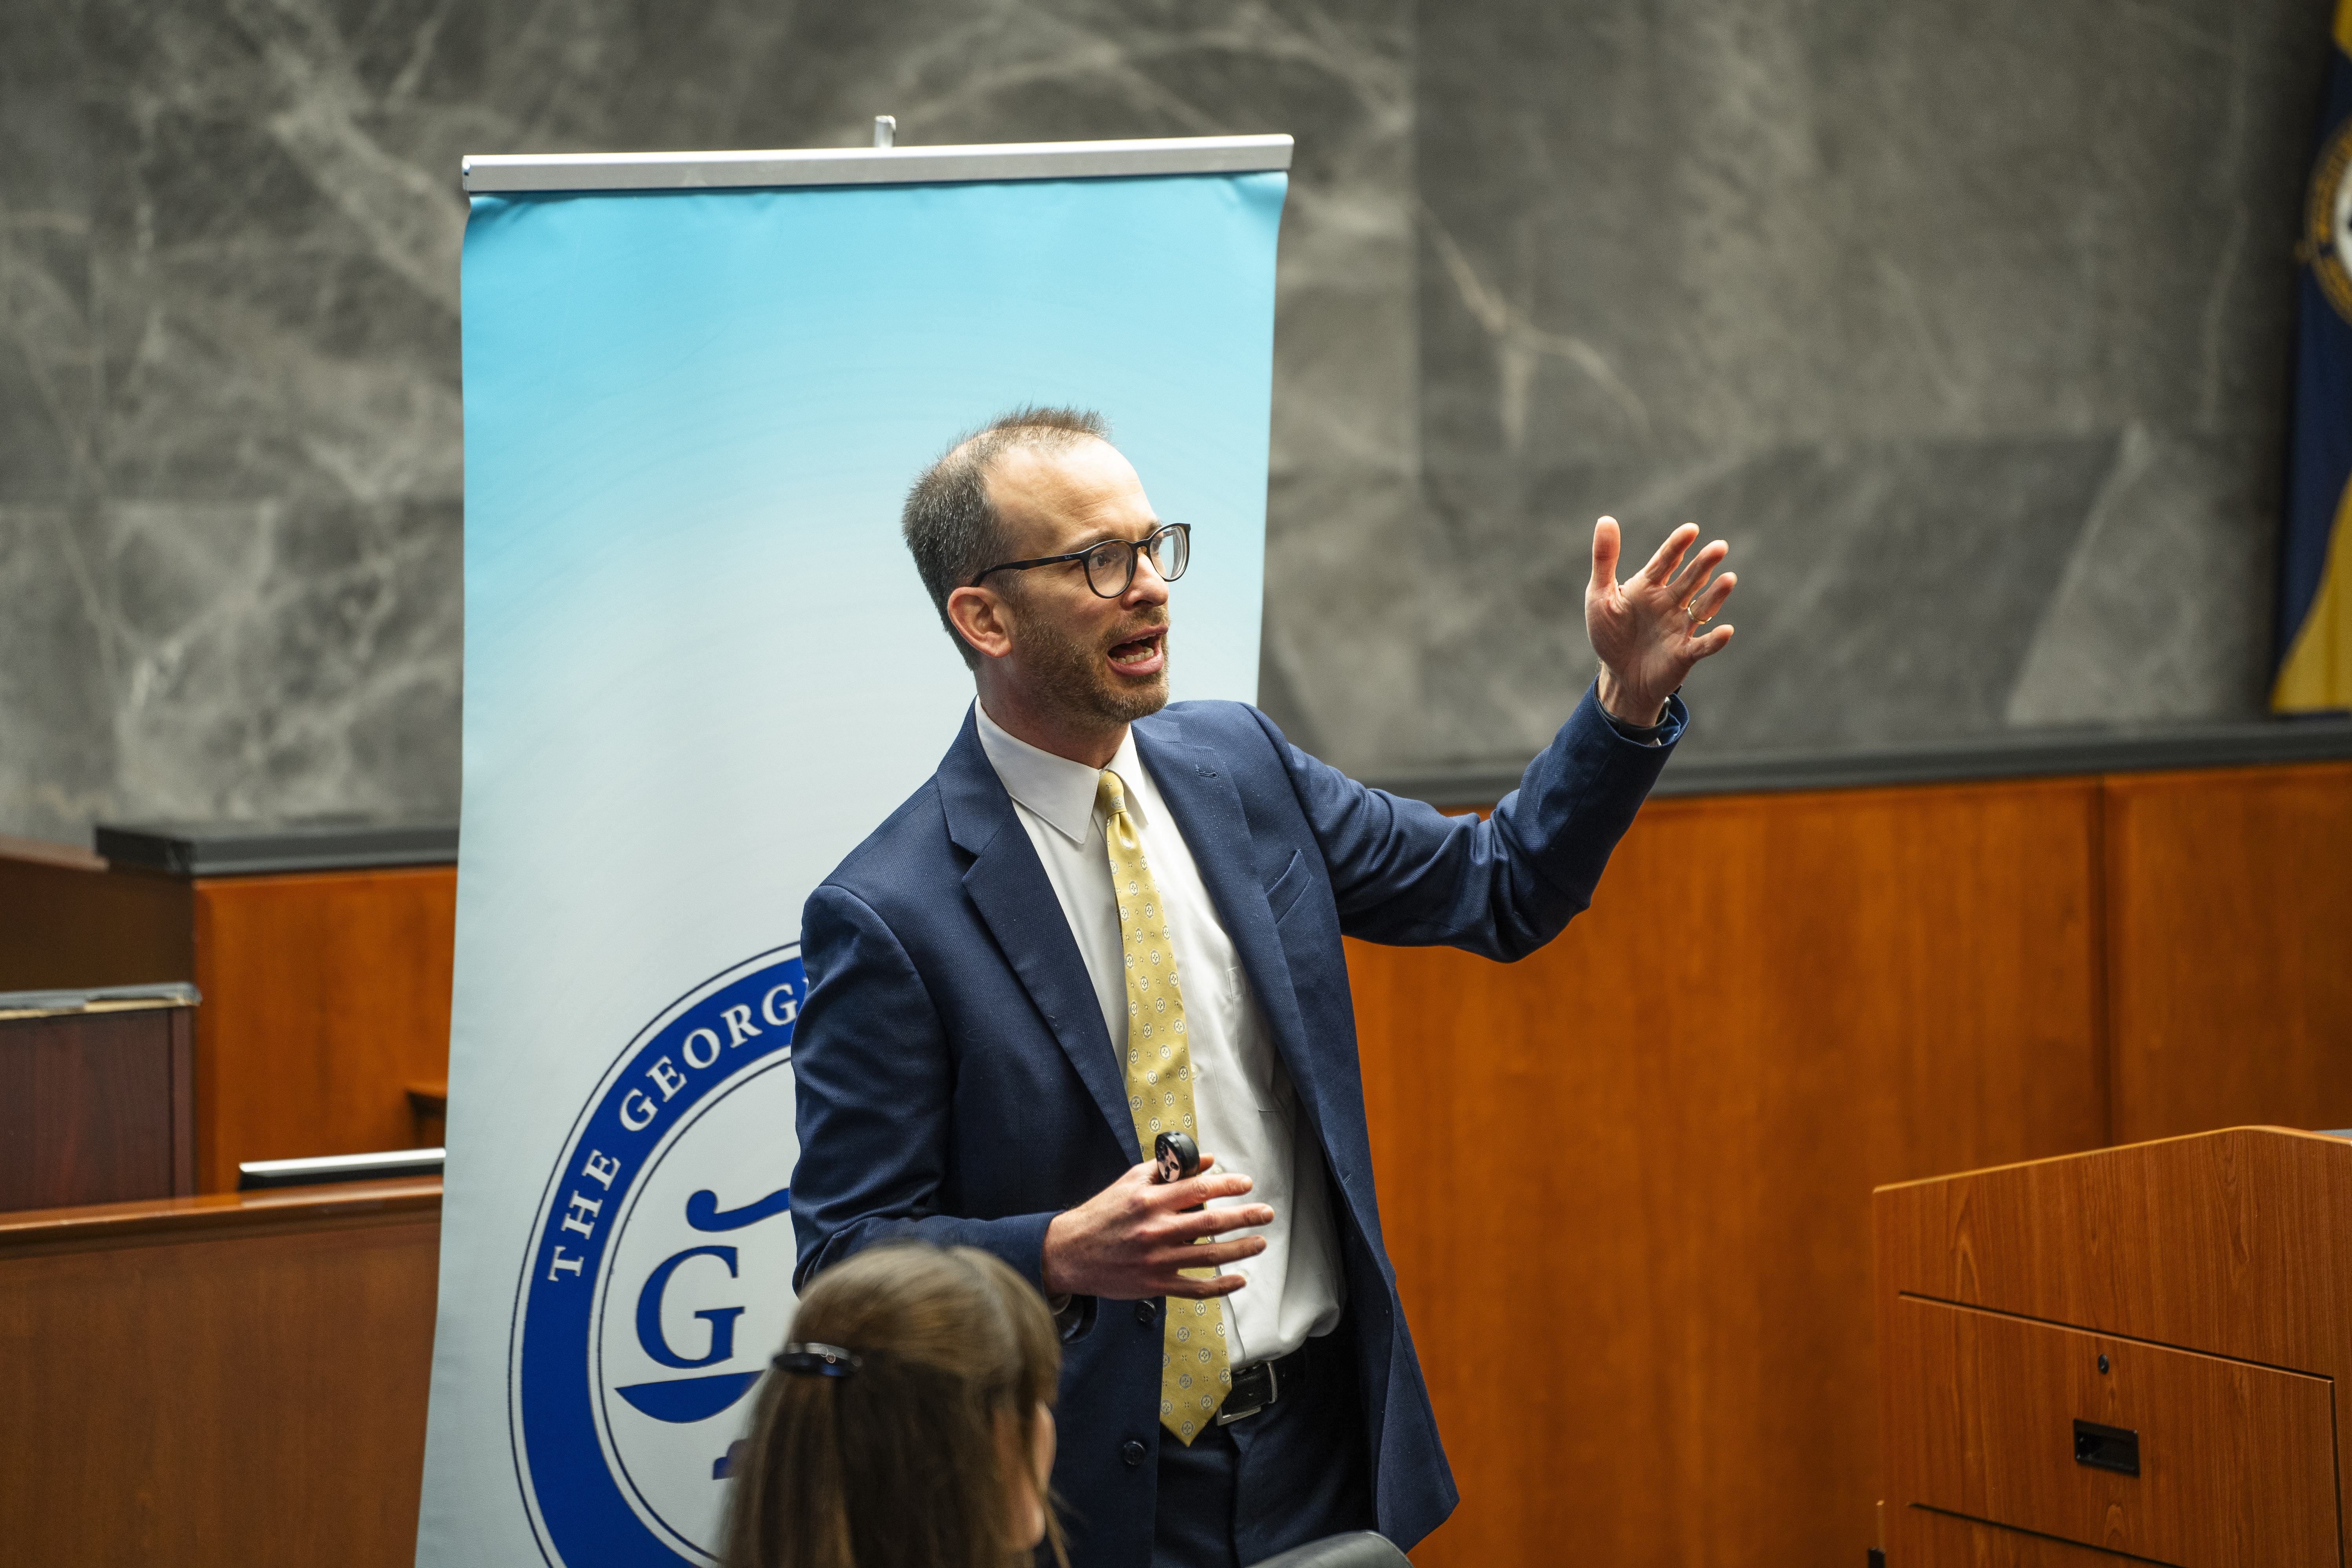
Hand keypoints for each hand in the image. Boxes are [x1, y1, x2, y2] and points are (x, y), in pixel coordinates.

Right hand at [1040, 1154, 1272, 1300]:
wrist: (1070, 1253)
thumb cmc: (1102, 1214)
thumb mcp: (1130, 1182)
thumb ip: (1166, 1170)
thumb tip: (1206, 1162)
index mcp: (1149, 1200)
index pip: (1198, 1189)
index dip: (1228, 1186)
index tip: (1246, 1184)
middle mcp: (1155, 1229)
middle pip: (1212, 1221)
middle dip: (1245, 1216)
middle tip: (1267, 1213)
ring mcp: (1157, 1259)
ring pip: (1209, 1254)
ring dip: (1240, 1248)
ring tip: (1259, 1242)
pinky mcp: (1155, 1284)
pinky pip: (1195, 1287)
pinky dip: (1221, 1285)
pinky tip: (1239, 1279)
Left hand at [1586, 517, 1735, 724]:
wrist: (1618, 677)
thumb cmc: (1610, 634)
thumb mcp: (1600, 596)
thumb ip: (1605, 560)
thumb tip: (1605, 519)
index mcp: (1649, 587)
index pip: (1666, 561)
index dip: (1678, 546)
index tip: (1691, 530)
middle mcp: (1669, 603)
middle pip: (1690, 580)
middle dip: (1703, 564)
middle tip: (1719, 547)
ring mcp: (1680, 627)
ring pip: (1702, 608)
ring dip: (1716, 595)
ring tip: (1728, 579)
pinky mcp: (1684, 654)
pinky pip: (1702, 646)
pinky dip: (1714, 640)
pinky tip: (1726, 631)